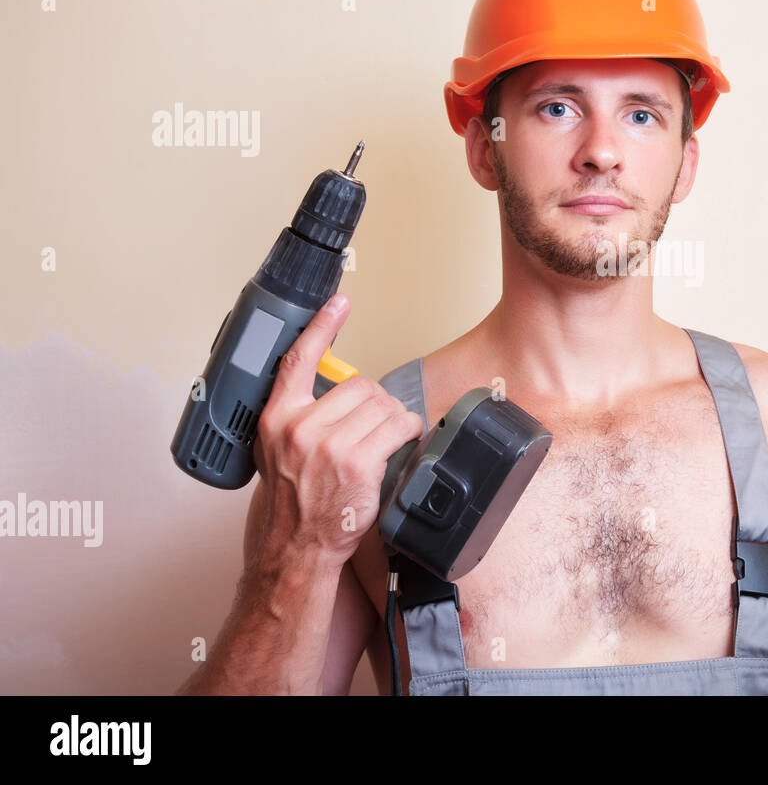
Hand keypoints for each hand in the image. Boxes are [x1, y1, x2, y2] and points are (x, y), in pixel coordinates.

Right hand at [250, 293, 423, 570]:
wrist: (297, 547)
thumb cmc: (293, 502)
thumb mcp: (278, 450)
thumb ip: (298, 416)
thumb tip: (332, 392)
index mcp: (277, 417)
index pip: (299, 359)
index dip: (322, 326)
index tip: (339, 303)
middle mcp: (300, 427)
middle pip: (359, 385)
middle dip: (374, 404)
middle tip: (371, 428)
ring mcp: (329, 445)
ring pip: (382, 405)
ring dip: (393, 419)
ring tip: (384, 440)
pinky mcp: (358, 462)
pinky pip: (398, 426)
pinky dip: (407, 431)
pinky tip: (400, 443)